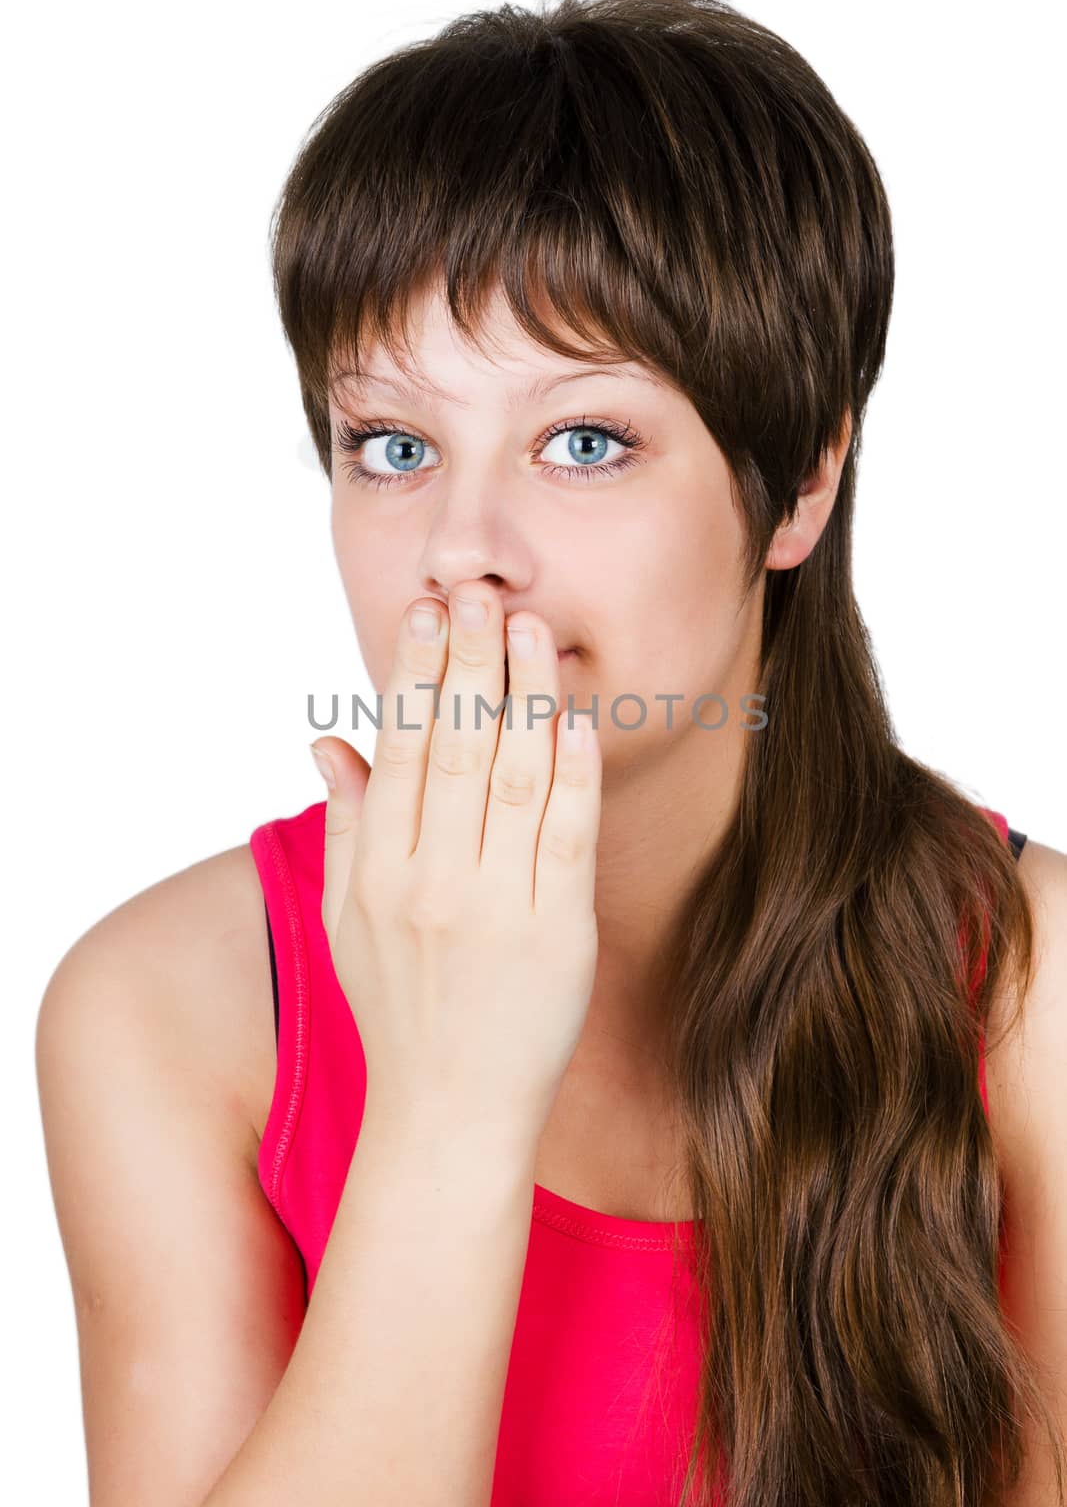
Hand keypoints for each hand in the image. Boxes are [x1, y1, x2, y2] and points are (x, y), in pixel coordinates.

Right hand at [310, 579, 602, 1154]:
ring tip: (532, 631)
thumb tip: (327, 741)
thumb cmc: (399, 1009)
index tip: (425, 613)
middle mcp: (430, 882)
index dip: (414, 675)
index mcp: (377, 871)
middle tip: (480, 594)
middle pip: (456, 748)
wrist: (450, 1113)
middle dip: (468, 662)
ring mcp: (495, 907)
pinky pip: (568, 836)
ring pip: (514, 777)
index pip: (399, 750)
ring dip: (524, 696)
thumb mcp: (346, 921)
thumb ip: (344, 825)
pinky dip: (574, 772)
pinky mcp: (557, 932)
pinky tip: (577, 719)